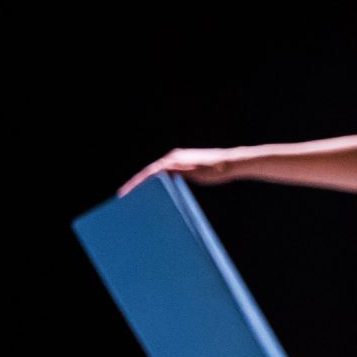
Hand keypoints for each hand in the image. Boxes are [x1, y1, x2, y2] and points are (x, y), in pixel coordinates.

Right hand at [120, 147, 242, 197]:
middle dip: (136, 185)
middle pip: (149, 173)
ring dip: (146, 185)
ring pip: (157, 175)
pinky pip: (166, 176)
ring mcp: (178, 162)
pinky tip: (157, 193)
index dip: (135, 183)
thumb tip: (159, 168)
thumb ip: (178, 170)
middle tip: (124, 198)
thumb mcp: (197, 172)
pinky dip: (158, 184)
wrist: (232, 163)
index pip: (148, 172)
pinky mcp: (184, 166)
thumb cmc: (217, 170)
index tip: (124, 193)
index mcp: (172, 160)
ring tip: (135, 197)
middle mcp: (173, 158)